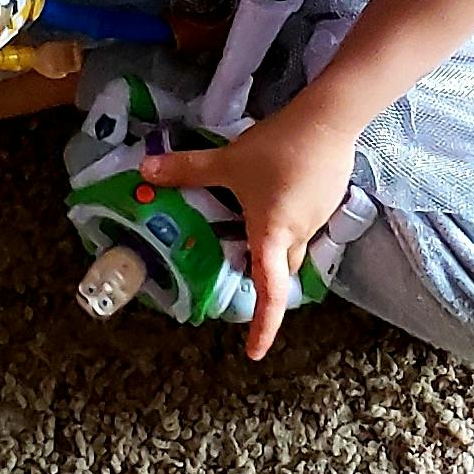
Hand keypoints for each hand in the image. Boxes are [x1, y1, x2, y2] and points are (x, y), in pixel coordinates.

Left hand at [140, 100, 361, 359]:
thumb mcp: (228, 160)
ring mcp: (316, 220)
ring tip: (252, 221)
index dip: (263, 325)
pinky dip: (288, 219)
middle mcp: (296, 235)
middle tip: (241, 271)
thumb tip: (145, 170)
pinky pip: (304, 223)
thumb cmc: (277, 148)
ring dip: (274, 244)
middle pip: (280, 269)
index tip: (254, 353)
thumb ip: (188, 169)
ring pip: (292, 245)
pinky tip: (277, 191)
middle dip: (264, 277)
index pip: (269, 291)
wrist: (328, 120)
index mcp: (272, 235)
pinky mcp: (327, 202)